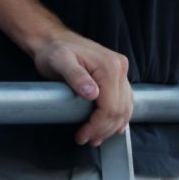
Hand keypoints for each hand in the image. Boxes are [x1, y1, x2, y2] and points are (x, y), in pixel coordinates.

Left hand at [33, 30, 130, 145]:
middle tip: (86, 139)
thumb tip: (92, 94)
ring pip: (125, 108)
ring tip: (94, 137)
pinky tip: (112, 127)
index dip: (97, 126)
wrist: (53, 40)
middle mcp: (119, 67)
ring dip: (112, 127)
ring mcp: (120, 70)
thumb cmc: (54, 51)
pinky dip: (119, 117)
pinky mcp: (118, 74)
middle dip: (103, 130)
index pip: (111, 107)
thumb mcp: (60, 61)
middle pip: (120, 110)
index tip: (82, 136)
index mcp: (109, 66)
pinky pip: (125, 100)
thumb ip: (76, 77)